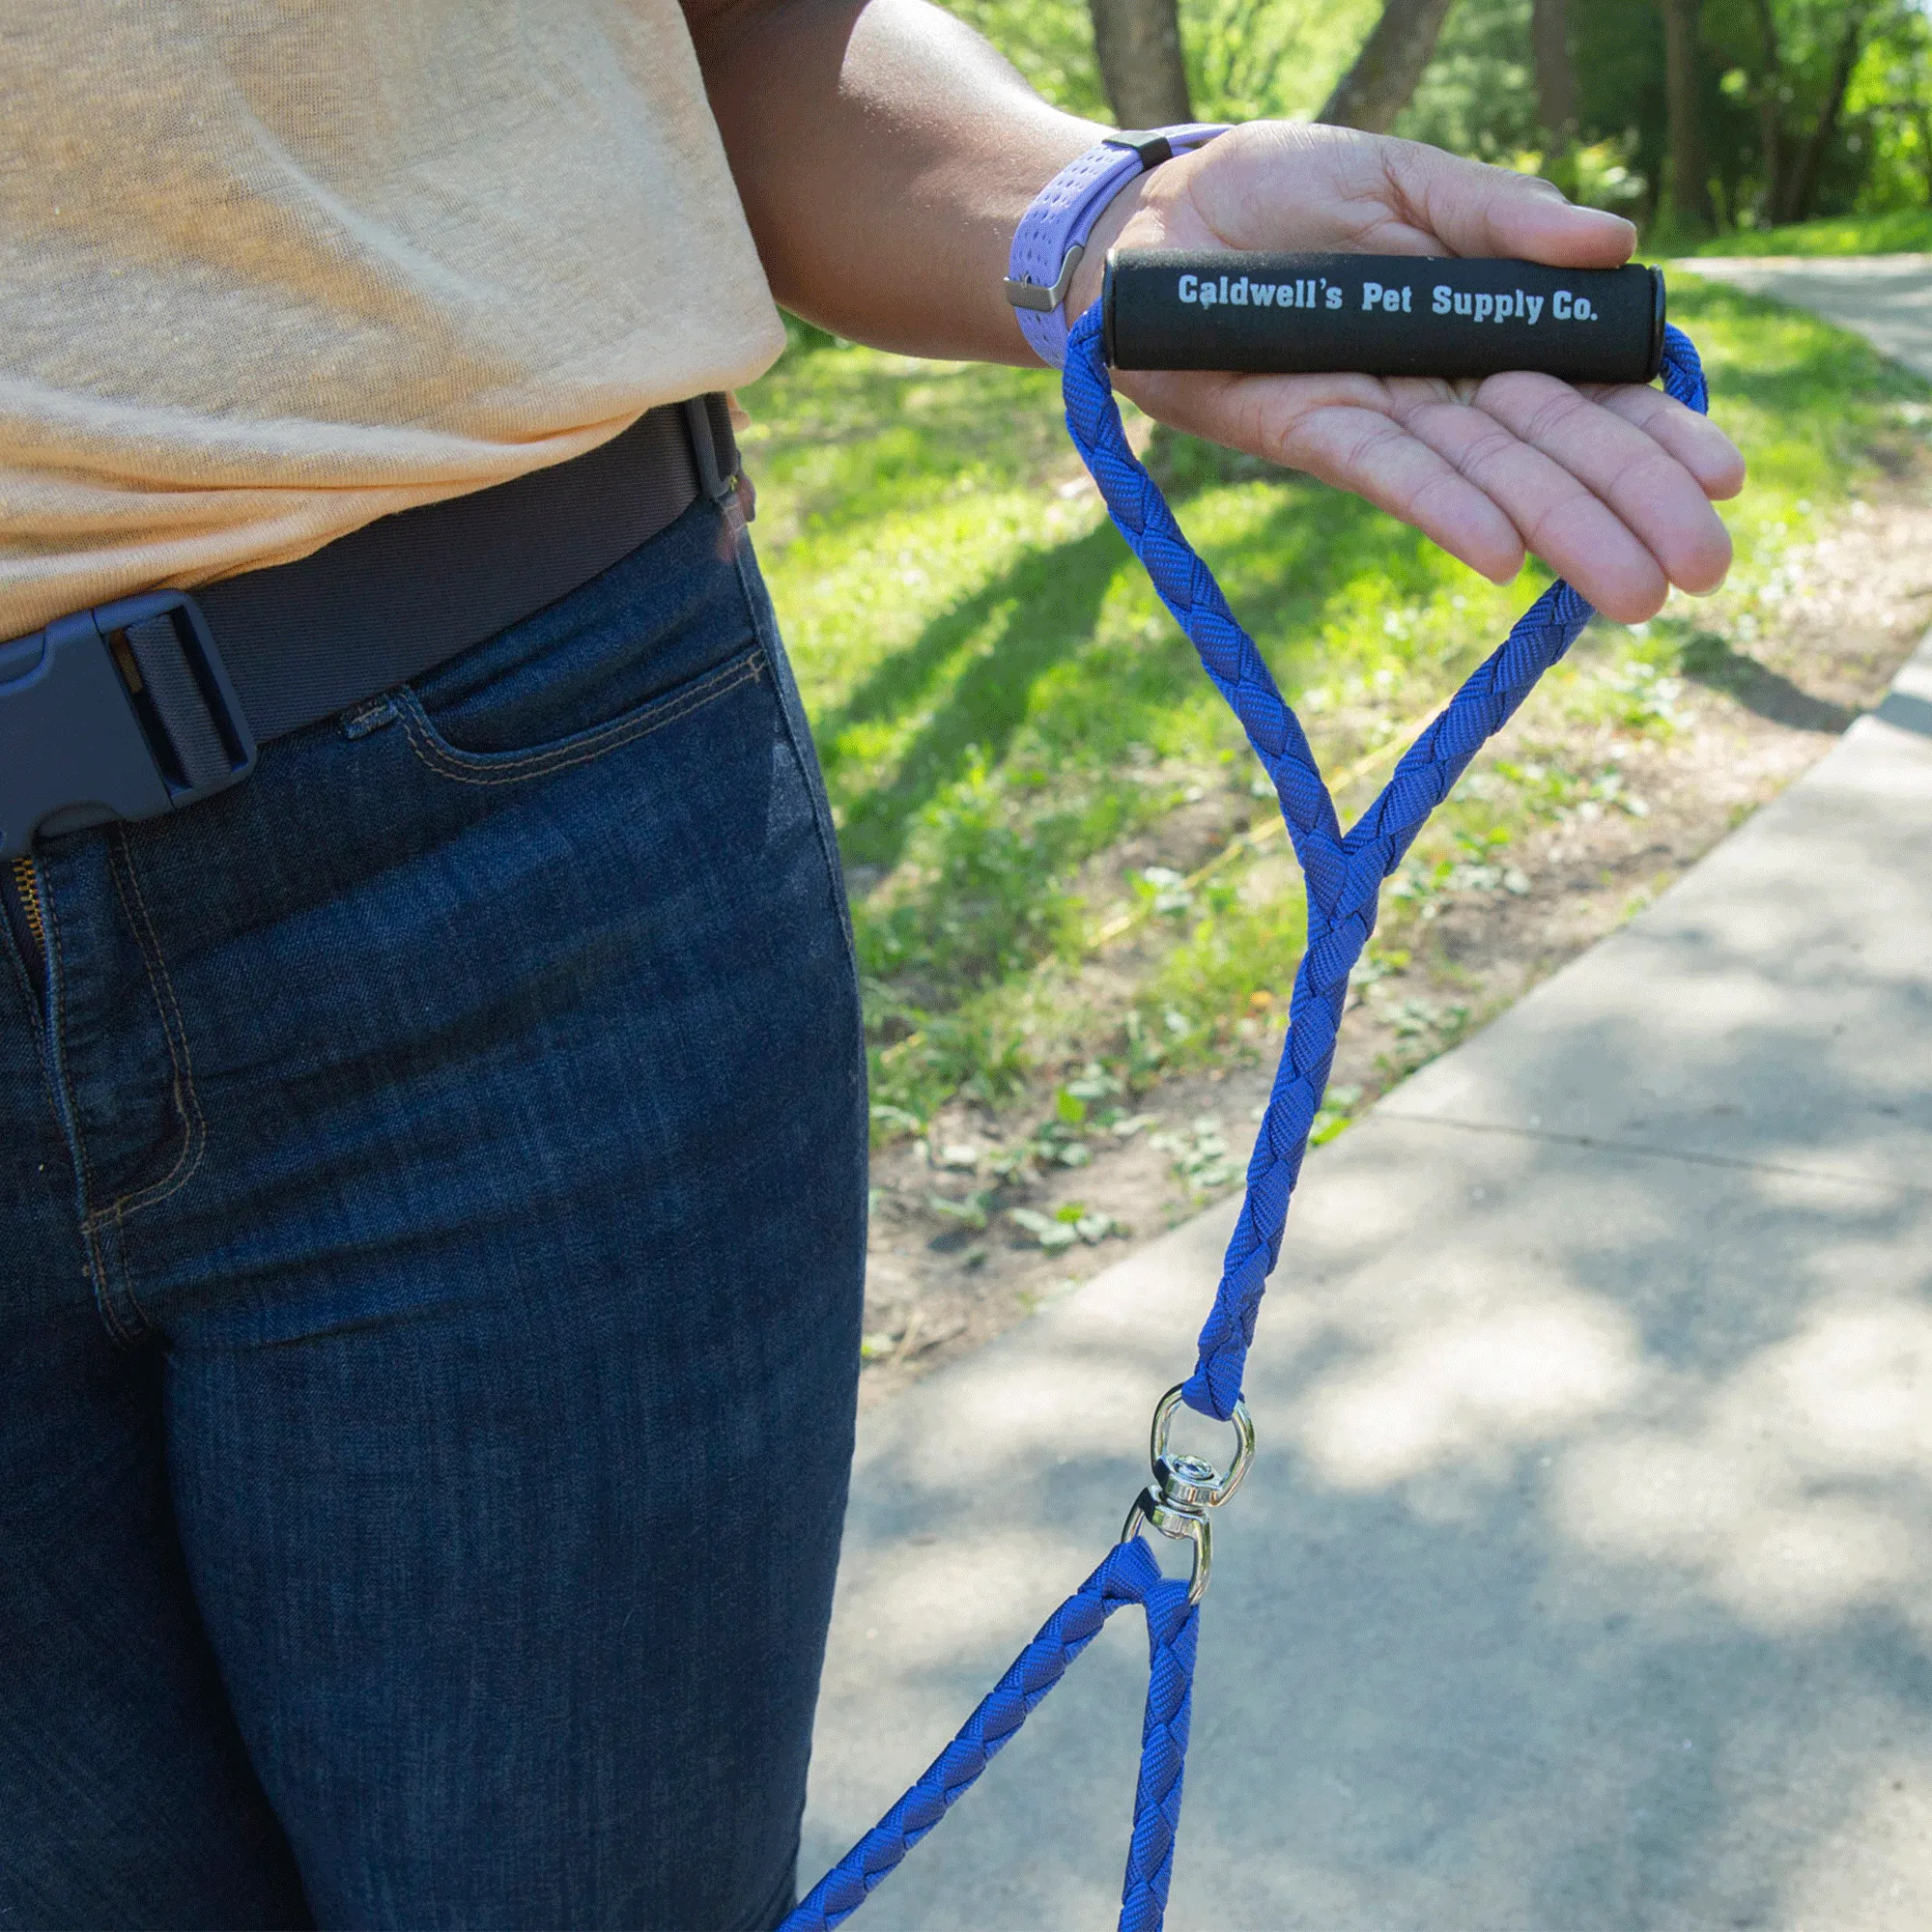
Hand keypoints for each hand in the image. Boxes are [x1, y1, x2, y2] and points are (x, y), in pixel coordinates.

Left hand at [1066, 123, 1743, 624]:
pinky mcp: (1303, 429)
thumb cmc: (1282, 193)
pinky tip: (1504, 554)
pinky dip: (1442, 509)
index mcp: (1484, 324)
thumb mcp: (1404, 178)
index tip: (1724, 479)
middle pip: (1550, 449)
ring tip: (1632, 593)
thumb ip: (1499, 214)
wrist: (1155, 216)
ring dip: (1559, 532)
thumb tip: (1614, 240)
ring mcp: (1378, 413)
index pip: (1588, 390)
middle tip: (1705, 573)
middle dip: (1629, 508)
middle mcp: (1440, 385)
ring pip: (1482, 477)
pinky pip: (1383, 472)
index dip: (1652, 433)